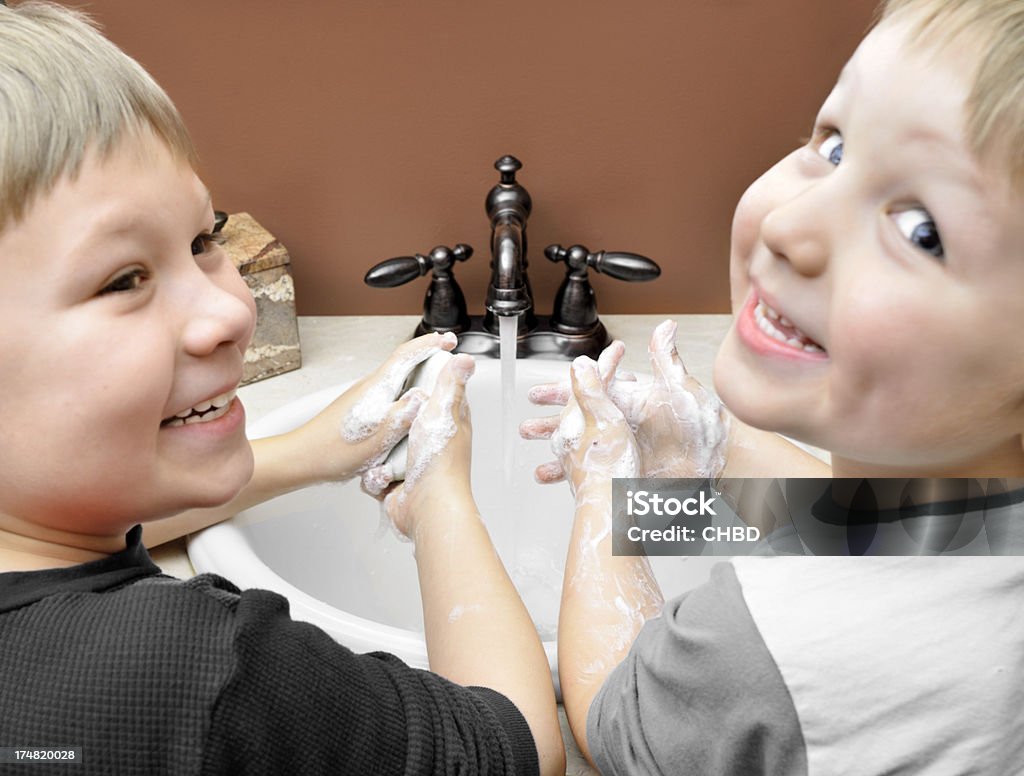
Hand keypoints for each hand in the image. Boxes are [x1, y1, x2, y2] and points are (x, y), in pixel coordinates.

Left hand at [289, 331, 457, 482]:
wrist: (303, 458)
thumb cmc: (335, 450)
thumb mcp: (377, 436)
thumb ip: (403, 415)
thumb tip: (426, 396)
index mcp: (376, 388)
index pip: (406, 355)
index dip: (430, 344)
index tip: (450, 341)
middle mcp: (369, 387)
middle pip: (402, 362)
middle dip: (427, 355)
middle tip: (448, 354)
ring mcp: (363, 397)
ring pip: (396, 378)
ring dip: (417, 372)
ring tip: (435, 379)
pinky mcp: (360, 409)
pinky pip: (389, 392)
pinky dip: (406, 390)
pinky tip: (411, 406)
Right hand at [383, 354, 474, 539]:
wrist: (427, 507)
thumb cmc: (439, 462)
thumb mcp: (443, 411)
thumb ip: (450, 384)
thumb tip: (466, 359)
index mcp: (449, 424)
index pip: (435, 399)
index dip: (420, 389)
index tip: (404, 383)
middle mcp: (433, 444)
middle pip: (403, 424)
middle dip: (389, 426)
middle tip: (385, 424)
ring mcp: (414, 465)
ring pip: (384, 450)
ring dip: (379, 456)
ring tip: (385, 459)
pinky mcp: (398, 483)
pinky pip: (376, 473)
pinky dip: (376, 477)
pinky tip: (383, 478)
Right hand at [522, 320, 728, 480]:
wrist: (723, 462)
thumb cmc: (706, 424)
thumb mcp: (682, 387)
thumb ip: (666, 359)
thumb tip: (665, 327)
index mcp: (631, 401)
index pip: (589, 392)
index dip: (563, 392)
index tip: (538, 392)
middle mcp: (625, 425)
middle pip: (579, 422)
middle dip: (550, 425)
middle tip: (527, 427)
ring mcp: (626, 450)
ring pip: (584, 450)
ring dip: (559, 454)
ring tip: (538, 461)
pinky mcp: (631, 473)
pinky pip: (597, 475)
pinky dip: (576, 479)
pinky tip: (563, 483)